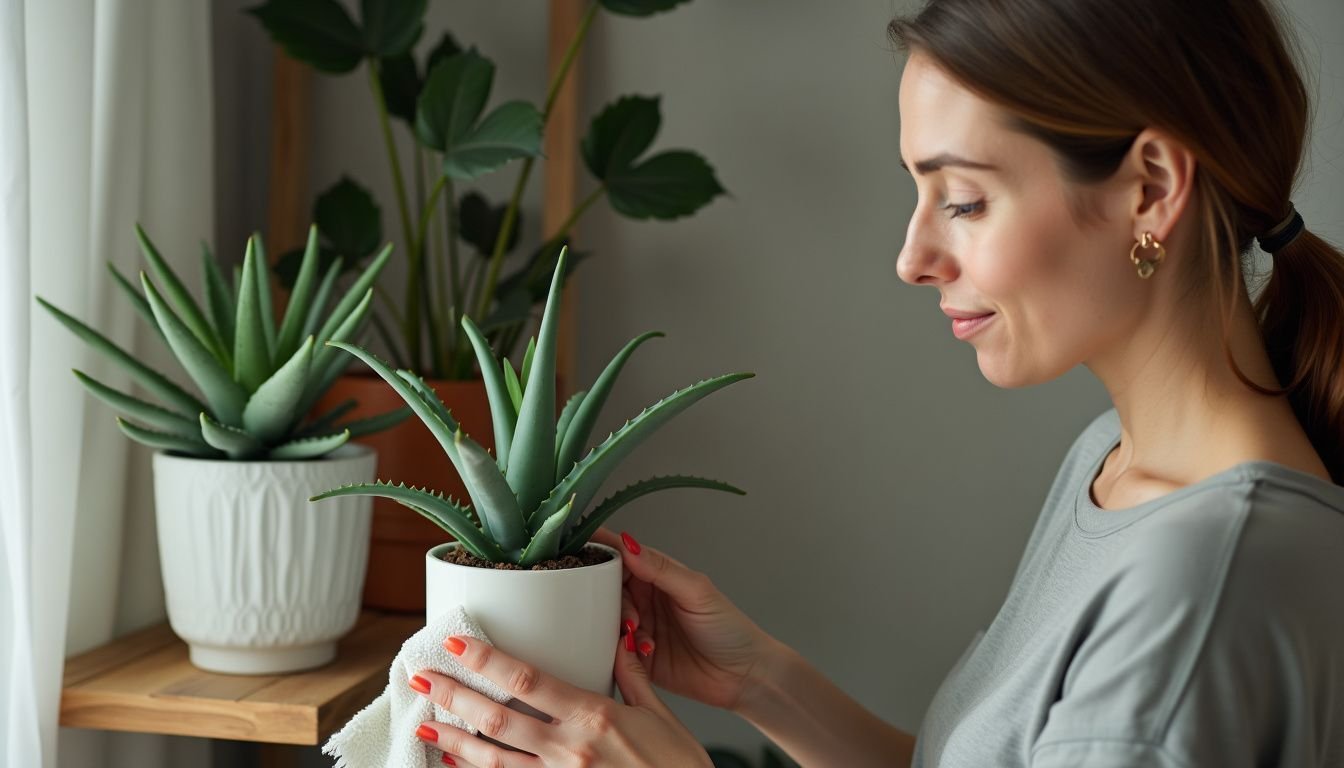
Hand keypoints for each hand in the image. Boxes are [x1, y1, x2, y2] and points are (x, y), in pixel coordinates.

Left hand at [410, 633, 711, 766]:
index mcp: (595, 717)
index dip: (487, 660)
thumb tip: (617, 639)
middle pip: (498, 719)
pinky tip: (457, 766)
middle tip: (423, 677)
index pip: (528, 680)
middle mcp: (571, 750)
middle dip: (455, 697)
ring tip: (425, 726)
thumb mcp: (662, 716)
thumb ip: (632, 677)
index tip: (458, 644)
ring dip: (455, 742)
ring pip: (495, 761)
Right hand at [591, 528, 779, 712]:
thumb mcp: (697, 592)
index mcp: (657, 575)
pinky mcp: (636, 658)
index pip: (621, 556)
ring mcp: (638, 628)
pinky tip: (640, 652)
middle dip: (607, 598)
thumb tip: (628, 544)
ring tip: (639, 635)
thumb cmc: (728, 629)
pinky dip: (620, 650)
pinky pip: (612, 650)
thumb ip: (661, 569)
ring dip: (618, 626)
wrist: (742, 676)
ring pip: (607, 619)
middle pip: (606, 588)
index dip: (598, 551)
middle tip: (628, 613)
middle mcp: (644, 599)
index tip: (574, 549)